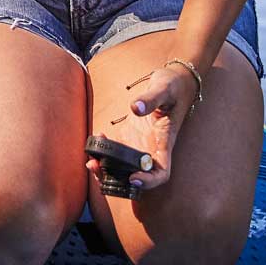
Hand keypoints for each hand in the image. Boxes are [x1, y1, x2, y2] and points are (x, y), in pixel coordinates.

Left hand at [86, 63, 199, 193]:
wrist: (172, 83)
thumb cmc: (173, 87)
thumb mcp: (164, 89)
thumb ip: (151, 99)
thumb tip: (136, 108)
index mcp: (165, 143)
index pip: (161, 173)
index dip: (148, 181)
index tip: (133, 178)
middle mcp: (152, 149)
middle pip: (137, 174)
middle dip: (118, 179)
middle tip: (99, 170)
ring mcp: (140, 144)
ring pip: (124, 166)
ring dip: (107, 169)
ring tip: (91, 162)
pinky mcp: (130, 136)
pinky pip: (115, 149)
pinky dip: (104, 150)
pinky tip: (96, 137)